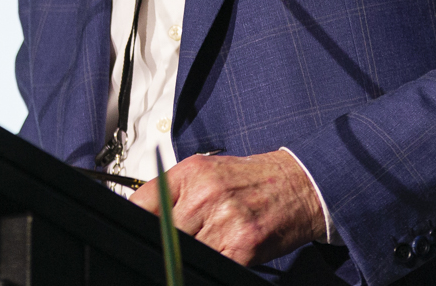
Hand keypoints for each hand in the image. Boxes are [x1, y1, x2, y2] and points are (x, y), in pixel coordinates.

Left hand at [128, 148, 326, 265]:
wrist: (299, 184)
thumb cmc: (254, 179)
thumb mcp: (209, 170)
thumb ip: (175, 192)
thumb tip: (143, 216)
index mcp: (192, 173)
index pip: (143, 202)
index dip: (136, 221)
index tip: (138, 231)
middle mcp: (206, 194)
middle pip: (162, 232)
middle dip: (165, 242)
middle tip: (174, 244)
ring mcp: (224, 221)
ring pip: (184, 252)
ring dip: (187, 255)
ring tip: (201, 245)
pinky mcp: (242, 246)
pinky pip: (211, 264)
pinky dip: (209, 264)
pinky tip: (218, 253)